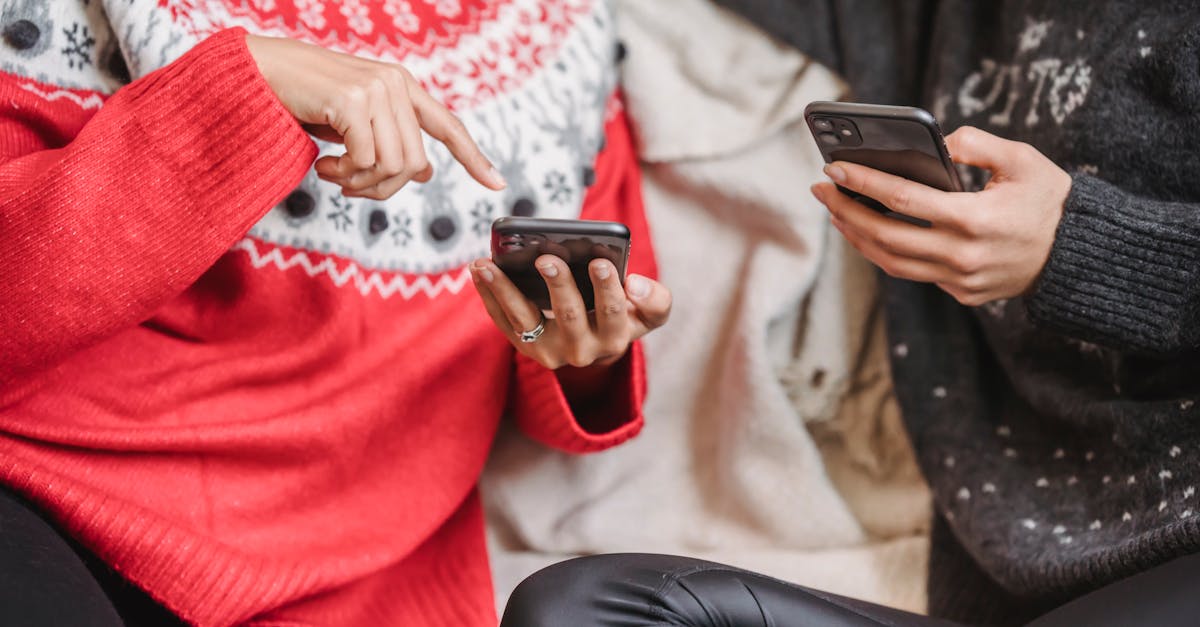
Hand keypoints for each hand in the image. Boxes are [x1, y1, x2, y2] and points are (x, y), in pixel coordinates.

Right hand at [245, 34, 505, 198]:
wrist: (259, 74)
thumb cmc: (304, 100)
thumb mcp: (355, 125)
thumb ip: (390, 141)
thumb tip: (424, 171)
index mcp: (402, 87)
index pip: (447, 126)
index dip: (473, 157)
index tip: (497, 184)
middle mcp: (395, 83)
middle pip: (413, 163)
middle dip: (382, 188)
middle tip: (349, 187)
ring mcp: (376, 89)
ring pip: (392, 167)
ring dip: (360, 184)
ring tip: (333, 174)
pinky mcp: (353, 100)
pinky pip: (365, 161)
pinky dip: (344, 175)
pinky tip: (323, 166)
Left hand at [469, 256, 670, 368]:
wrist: (594, 347)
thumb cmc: (621, 317)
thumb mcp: (647, 314)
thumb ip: (655, 300)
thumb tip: (635, 283)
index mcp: (615, 338)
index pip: (613, 312)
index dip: (608, 288)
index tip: (599, 262)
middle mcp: (582, 351)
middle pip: (569, 315)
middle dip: (558, 285)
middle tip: (546, 258)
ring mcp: (549, 352)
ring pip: (525, 320)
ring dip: (505, 290)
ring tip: (488, 264)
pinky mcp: (524, 347)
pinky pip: (503, 321)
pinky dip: (488, 295)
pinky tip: (479, 270)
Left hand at [810, 126, 1071, 305]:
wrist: (1078, 254)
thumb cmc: (1049, 200)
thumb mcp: (1023, 160)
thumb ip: (977, 144)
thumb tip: (937, 142)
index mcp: (975, 219)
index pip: (903, 200)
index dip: (863, 183)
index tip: (834, 169)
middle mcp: (962, 255)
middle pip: (885, 236)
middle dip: (845, 210)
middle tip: (821, 189)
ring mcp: (960, 280)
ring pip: (891, 263)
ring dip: (857, 236)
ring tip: (837, 211)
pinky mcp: (962, 294)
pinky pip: (913, 273)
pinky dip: (885, 253)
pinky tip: (869, 232)